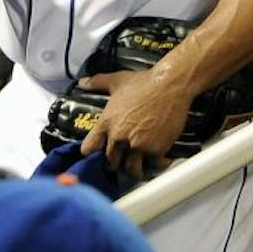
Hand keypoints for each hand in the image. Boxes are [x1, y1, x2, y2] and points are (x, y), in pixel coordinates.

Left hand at [77, 68, 192, 177]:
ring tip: (139, 169)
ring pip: (131, 170)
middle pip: (110, 162)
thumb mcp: (116, 81)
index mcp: (106, 123)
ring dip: (135, 171)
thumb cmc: (143, 82)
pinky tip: (160, 161)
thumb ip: (97, 83)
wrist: (169, 84)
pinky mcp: (156, 149)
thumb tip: (83, 82)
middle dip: (114, 164)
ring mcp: (137, 145)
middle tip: (121, 162)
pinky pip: (153, 166)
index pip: (89, 148)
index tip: (97, 154)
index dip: (91, 153)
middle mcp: (119, 137)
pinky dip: (157, 165)